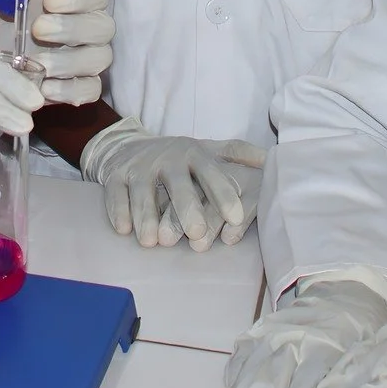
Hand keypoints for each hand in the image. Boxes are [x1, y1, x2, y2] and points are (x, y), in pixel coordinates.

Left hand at [0, 0, 113, 106]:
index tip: (50, 1)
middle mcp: (80, 27)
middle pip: (102, 27)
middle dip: (73, 28)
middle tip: (38, 29)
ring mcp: (80, 59)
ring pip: (98, 59)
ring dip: (71, 62)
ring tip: (39, 64)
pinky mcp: (73, 87)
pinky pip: (90, 89)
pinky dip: (72, 90)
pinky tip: (45, 88)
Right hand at [78, 116, 265, 250]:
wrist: (127, 146)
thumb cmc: (178, 159)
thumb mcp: (209, 150)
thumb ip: (239, 154)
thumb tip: (272, 159)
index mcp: (194, 153)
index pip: (211, 172)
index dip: (223, 194)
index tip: (235, 217)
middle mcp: (167, 158)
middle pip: (178, 185)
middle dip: (186, 208)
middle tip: (196, 233)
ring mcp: (139, 167)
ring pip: (144, 192)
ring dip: (147, 216)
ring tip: (153, 241)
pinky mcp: (114, 176)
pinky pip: (116, 194)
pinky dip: (119, 211)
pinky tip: (125, 229)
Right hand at [218, 272, 386, 387]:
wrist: (345, 295)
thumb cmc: (359, 336)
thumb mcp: (364, 360)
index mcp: (326, 349)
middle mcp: (294, 339)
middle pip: (270, 376)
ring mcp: (273, 332)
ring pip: (250, 365)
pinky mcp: (258, 329)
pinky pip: (241, 353)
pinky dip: (233, 376)